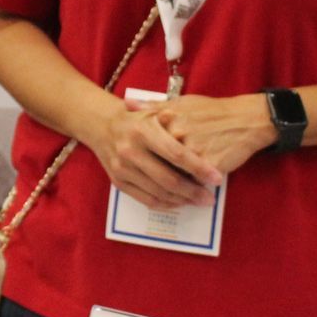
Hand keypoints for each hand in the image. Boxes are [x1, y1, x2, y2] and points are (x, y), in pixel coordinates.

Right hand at [88, 97, 225, 209]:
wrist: (100, 124)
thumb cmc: (135, 117)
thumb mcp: (153, 112)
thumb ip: (177, 123)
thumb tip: (204, 140)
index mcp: (142, 131)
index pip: (176, 154)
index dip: (199, 168)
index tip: (217, 178)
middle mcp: (130, 151)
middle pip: (168, 179)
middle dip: (193, 192)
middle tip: (210, 198)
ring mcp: (122, 169)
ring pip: (159, 193)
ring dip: (182, 200)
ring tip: (199, 201)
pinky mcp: (118, 182)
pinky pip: (146, 199)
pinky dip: (166, 204)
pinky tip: (179, 202)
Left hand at [133, 92, 276, 179]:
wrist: (246, 120)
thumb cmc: (211, 111)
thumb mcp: (181, 102)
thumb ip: (152, 106)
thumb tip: (126, 102)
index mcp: (167, 119)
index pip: (145, 144)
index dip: (141, 157)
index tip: (138, 165)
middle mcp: (177, 134)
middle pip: (157, 162)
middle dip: (155, 177)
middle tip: (155, 185)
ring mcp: (193, 150)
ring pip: (175, 175)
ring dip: (174, 188)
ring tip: (175, 194)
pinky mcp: (209, 165)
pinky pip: (194, 183)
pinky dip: (192, 189)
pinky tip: (192, 193)